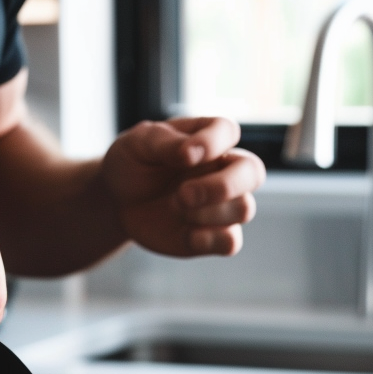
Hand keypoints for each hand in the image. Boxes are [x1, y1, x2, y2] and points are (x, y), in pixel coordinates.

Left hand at [96, 117, 264, 257]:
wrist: (119, 201)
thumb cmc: (134, 163)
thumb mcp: (138, 143)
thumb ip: (165, 143)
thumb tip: (191, 153)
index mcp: (208, 138)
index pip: (228, 131)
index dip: (213, 143)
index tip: (185, 156)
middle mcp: (223, 169)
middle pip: (253, 173)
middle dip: (224, 185)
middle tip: (183, 194)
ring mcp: (220, 204)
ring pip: (244, 209)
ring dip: (209, 213)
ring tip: (175, 207)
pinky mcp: (211, 235)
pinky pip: (230, 242)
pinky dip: (211, 240)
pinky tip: (186, 235)